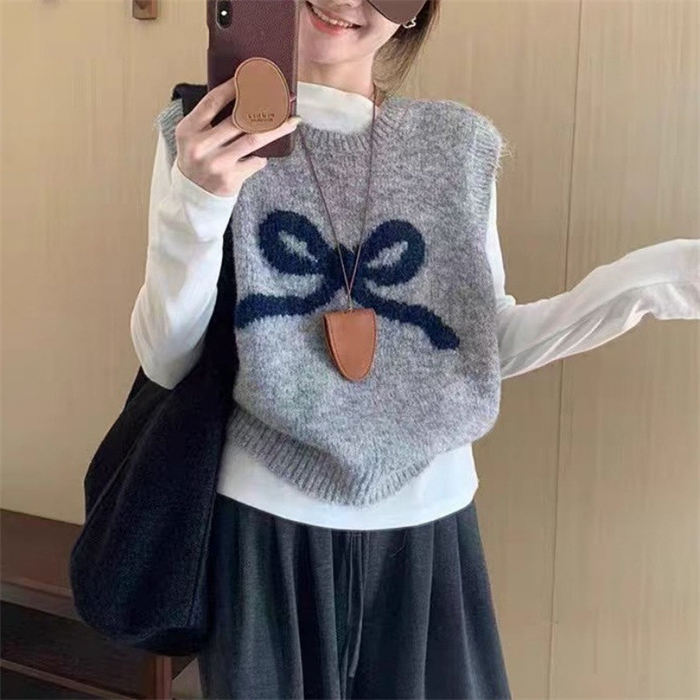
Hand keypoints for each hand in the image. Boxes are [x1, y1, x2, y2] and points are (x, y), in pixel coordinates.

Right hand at [174, 74, 300, 196]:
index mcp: (188, 130)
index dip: (233, 87)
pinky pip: (256, 161)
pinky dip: (261, 157)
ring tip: (293, 120)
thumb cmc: (199, 159)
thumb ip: (210, 119)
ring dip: (277, 128)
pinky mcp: (231, 178)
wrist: (193, 196)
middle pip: (239, 119)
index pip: (213, 102)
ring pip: (254, 139)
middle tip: (282, 96)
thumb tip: (245, 94)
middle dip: (263, 105)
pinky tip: (262, 156)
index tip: (251, 77)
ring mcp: (217, 163)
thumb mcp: (193, 137)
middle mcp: (201, 146)